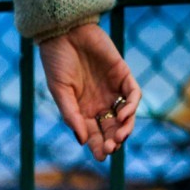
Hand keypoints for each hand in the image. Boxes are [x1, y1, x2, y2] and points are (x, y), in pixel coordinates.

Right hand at [39, 22, 140, 161]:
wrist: (65, 32)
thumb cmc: (57, 62)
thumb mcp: (60, 92)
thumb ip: (71, 115)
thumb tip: (82, 140)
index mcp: (82, 110)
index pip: (95, 134)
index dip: (99, 147)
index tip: (101, 157)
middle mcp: (99, 102)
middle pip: (112, 128)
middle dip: (114, 141)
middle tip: (112, 148)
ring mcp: (112, 89)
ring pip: (126, 115)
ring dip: (125, 128)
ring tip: (120, 136)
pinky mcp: (123, 74)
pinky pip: (133, 94)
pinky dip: (132, 106)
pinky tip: (123, 114)